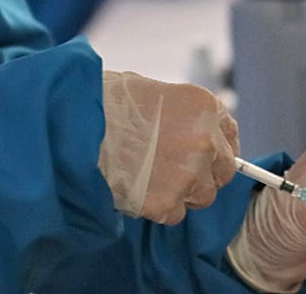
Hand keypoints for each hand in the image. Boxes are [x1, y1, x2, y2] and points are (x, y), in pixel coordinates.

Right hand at [98, 71, 238, 224]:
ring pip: (201, 196)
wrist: (74, 125)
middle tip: (174, 171)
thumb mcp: (155, 91)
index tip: (207, 156)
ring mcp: (189, 175)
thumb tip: (191, 133)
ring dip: (182, 192)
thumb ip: (183, 115)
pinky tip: (137, 188)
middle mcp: (206, 142)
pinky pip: (174, 214)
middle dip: (203, 174)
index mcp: (206, 107)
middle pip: (223, 171)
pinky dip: (158, 207)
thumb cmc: (107, 103)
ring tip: (150, 177)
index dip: (217, 148)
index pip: (230, 135)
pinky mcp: (166, 204)